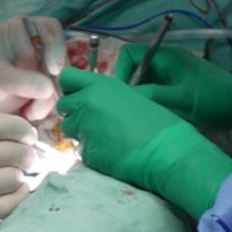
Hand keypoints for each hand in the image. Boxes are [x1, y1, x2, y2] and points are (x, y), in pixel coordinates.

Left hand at [0, 16, 66, 121]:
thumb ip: (20, 80)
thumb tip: (49, 88)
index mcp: (24, 30)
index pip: (51, 30)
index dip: (57, 48)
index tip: (54, 71)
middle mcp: (38, 47)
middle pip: (62, 61)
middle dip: (54, 86)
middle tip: (39, 106)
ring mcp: (43, 69)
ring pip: (62, 83)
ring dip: (50, 103)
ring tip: (30, 114)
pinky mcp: (44, 90)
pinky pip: (56, 99)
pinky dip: (50, 111)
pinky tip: (35, 118)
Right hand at [0, 113, 35, 231]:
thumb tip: (21, 133)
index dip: (21, 128)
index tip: (28, 134)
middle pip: (12, 150)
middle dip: (26, 153)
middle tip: (27, 156)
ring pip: (14, 176)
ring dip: (20, 175)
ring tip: (14, 174)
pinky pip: (12, 202)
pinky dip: (20, 194)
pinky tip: (16, 190)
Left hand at [57, 67, 231, 219]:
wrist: (168, 152)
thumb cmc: (159, 121)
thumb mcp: (131, 96)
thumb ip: (106, 95)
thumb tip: (95, 100)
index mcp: (99, 85)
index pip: (67, 78)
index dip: (72, 87)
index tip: (81, 94)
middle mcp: (86, 104)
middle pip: (64, 105)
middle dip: (75, 111)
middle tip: (94, 119)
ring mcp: (84, 129)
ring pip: (69, 128)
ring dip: (81, 131)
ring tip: (104, 136)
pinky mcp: (87, 153)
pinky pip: (81, 149)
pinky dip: (91, 150)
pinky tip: (111, 152)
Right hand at [116, 44, 231, 129]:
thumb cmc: (210, 98)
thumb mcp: (178, 98)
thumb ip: (149, 94)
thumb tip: (123, 96)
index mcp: (165, 55)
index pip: (130, 55)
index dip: (120, 72)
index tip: (122, 95)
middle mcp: (165, 59)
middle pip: (135, 67)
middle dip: (129, 86)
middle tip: (129, 108)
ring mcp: (172, 72)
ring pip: (144, 79)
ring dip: (141, 94)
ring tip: (140, 113)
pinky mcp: (177, 84)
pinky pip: (155, 88)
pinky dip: (150, 99)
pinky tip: (152, 114)